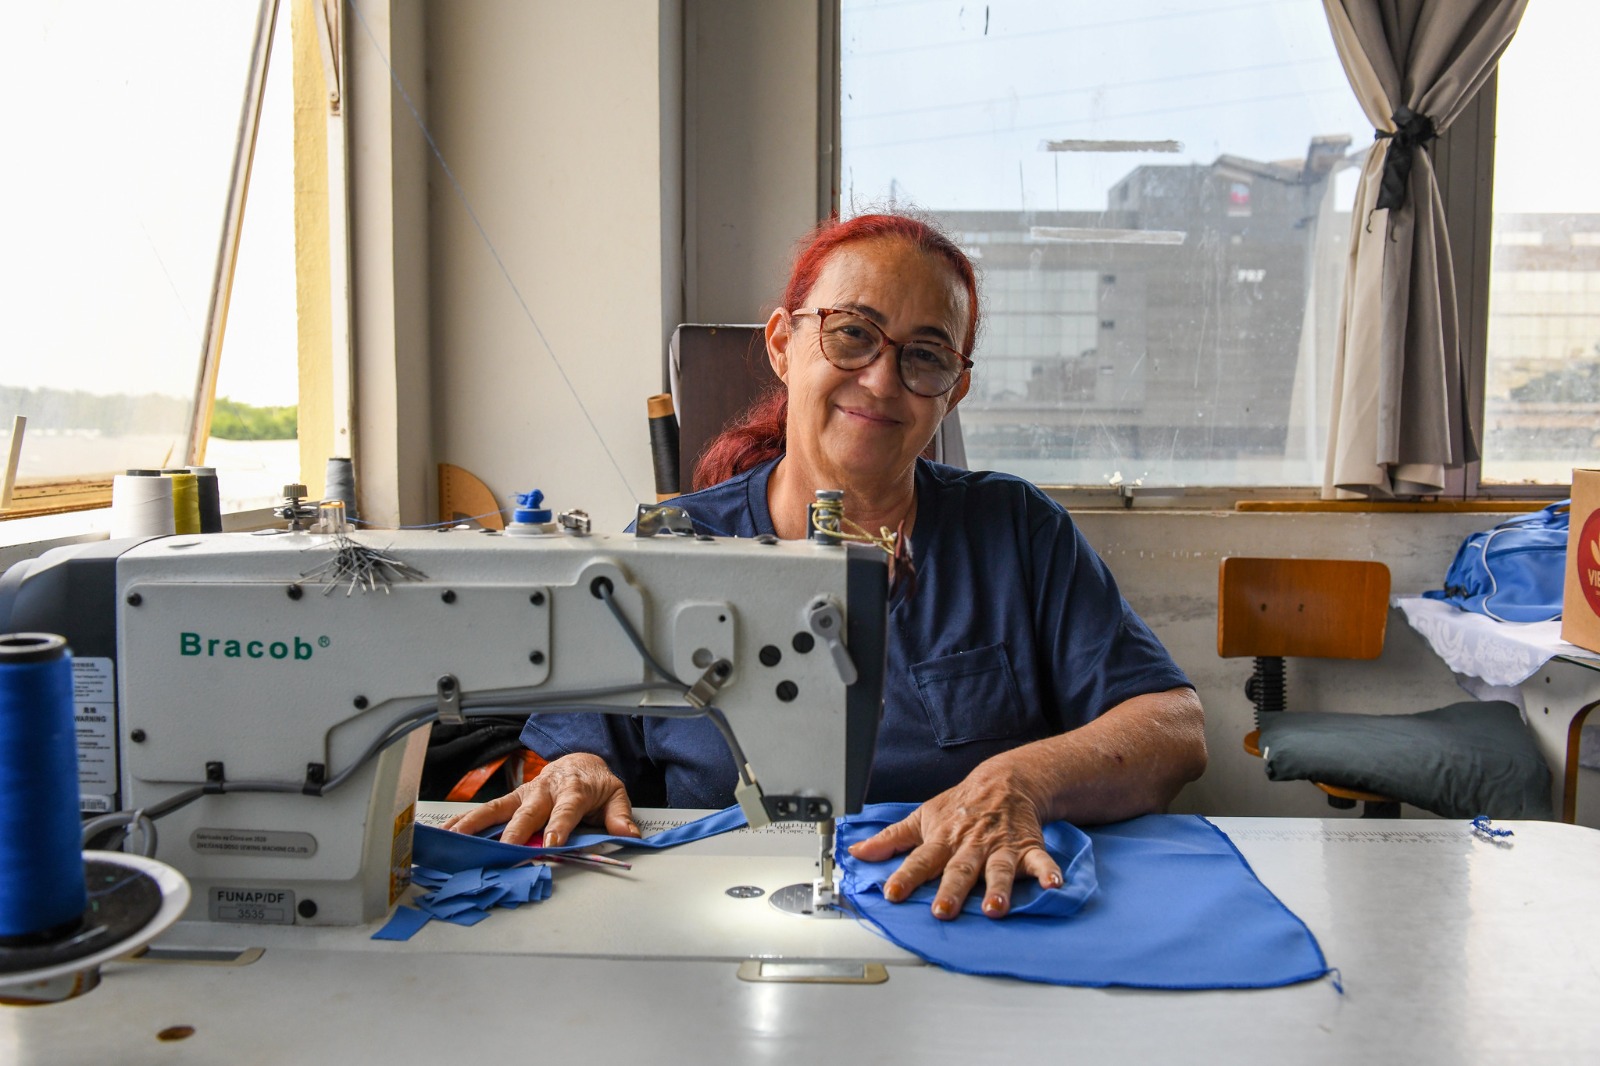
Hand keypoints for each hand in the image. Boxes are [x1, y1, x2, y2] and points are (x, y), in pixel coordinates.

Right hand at [440, 752, 638, 846]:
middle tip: (506, 848)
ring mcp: (525, 794)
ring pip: (500, 808)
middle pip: (529, 810)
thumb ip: (620, 815)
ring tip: (459, 837)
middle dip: (517, 830)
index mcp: (574, 789)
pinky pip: (488, 810)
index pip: (566, 809)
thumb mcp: (615, 795)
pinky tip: (449, 830)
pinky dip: (467, 819)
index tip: (551, 842)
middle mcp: (546, 790)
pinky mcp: (512, 799)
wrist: (580, 763)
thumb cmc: (595, 784)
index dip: (559, 825)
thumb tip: (629, 835)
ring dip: (479, 823)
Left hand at [845, 761, 1061, 919]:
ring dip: (997, 888)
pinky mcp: (1027, 848)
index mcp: (943, 839)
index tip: (892, 893)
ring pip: (997, 870)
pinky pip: (1040, 861)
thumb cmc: (960, 805)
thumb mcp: (922, 817)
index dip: (905, 876)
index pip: (920, 860)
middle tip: (943, 911)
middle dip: (951, 890)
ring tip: (995, 908)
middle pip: (959, 869)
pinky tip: (1054, 885)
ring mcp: (999, 847)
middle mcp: (971, 846)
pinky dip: (1048, 872)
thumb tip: (857, 854)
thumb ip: (891, 839)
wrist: (1004, 780)